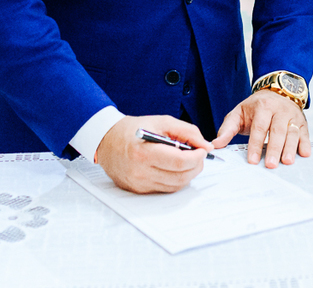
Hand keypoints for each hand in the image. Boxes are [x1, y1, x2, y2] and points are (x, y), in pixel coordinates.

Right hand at [95, 115, 211, 193]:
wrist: (106, 140)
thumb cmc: (133, 129)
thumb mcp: (162, 122)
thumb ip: (187, 132)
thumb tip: (206, 146)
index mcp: (145, 152)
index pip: (179, 162)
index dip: (197, 158)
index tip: (203, 151)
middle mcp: (140, 171)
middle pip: (180, 177)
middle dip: (196, 166)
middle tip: (199, 156)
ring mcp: (139, 183)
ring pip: (175, 185)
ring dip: (188, 174)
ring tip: (187, 161)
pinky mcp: (138, 190)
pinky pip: (165, 188)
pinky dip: (175, 179)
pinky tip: (174, 168)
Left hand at [213, 89, 309, 167]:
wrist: (276, 90)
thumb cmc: (255, 107)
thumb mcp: (238, 113)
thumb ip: (227, 129)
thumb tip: (215, 145)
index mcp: (263, 107)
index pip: (259, 127)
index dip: (256, 145)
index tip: (253, 160)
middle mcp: (279, 109)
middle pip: (277, 131)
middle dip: (274, 148)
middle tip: (271, 165)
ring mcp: (292, 115)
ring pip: (292, 132)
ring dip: (290, 148)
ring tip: (287, 162)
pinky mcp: (302, 122)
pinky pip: (305, 133)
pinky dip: (305, 144)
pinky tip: (304, 154)